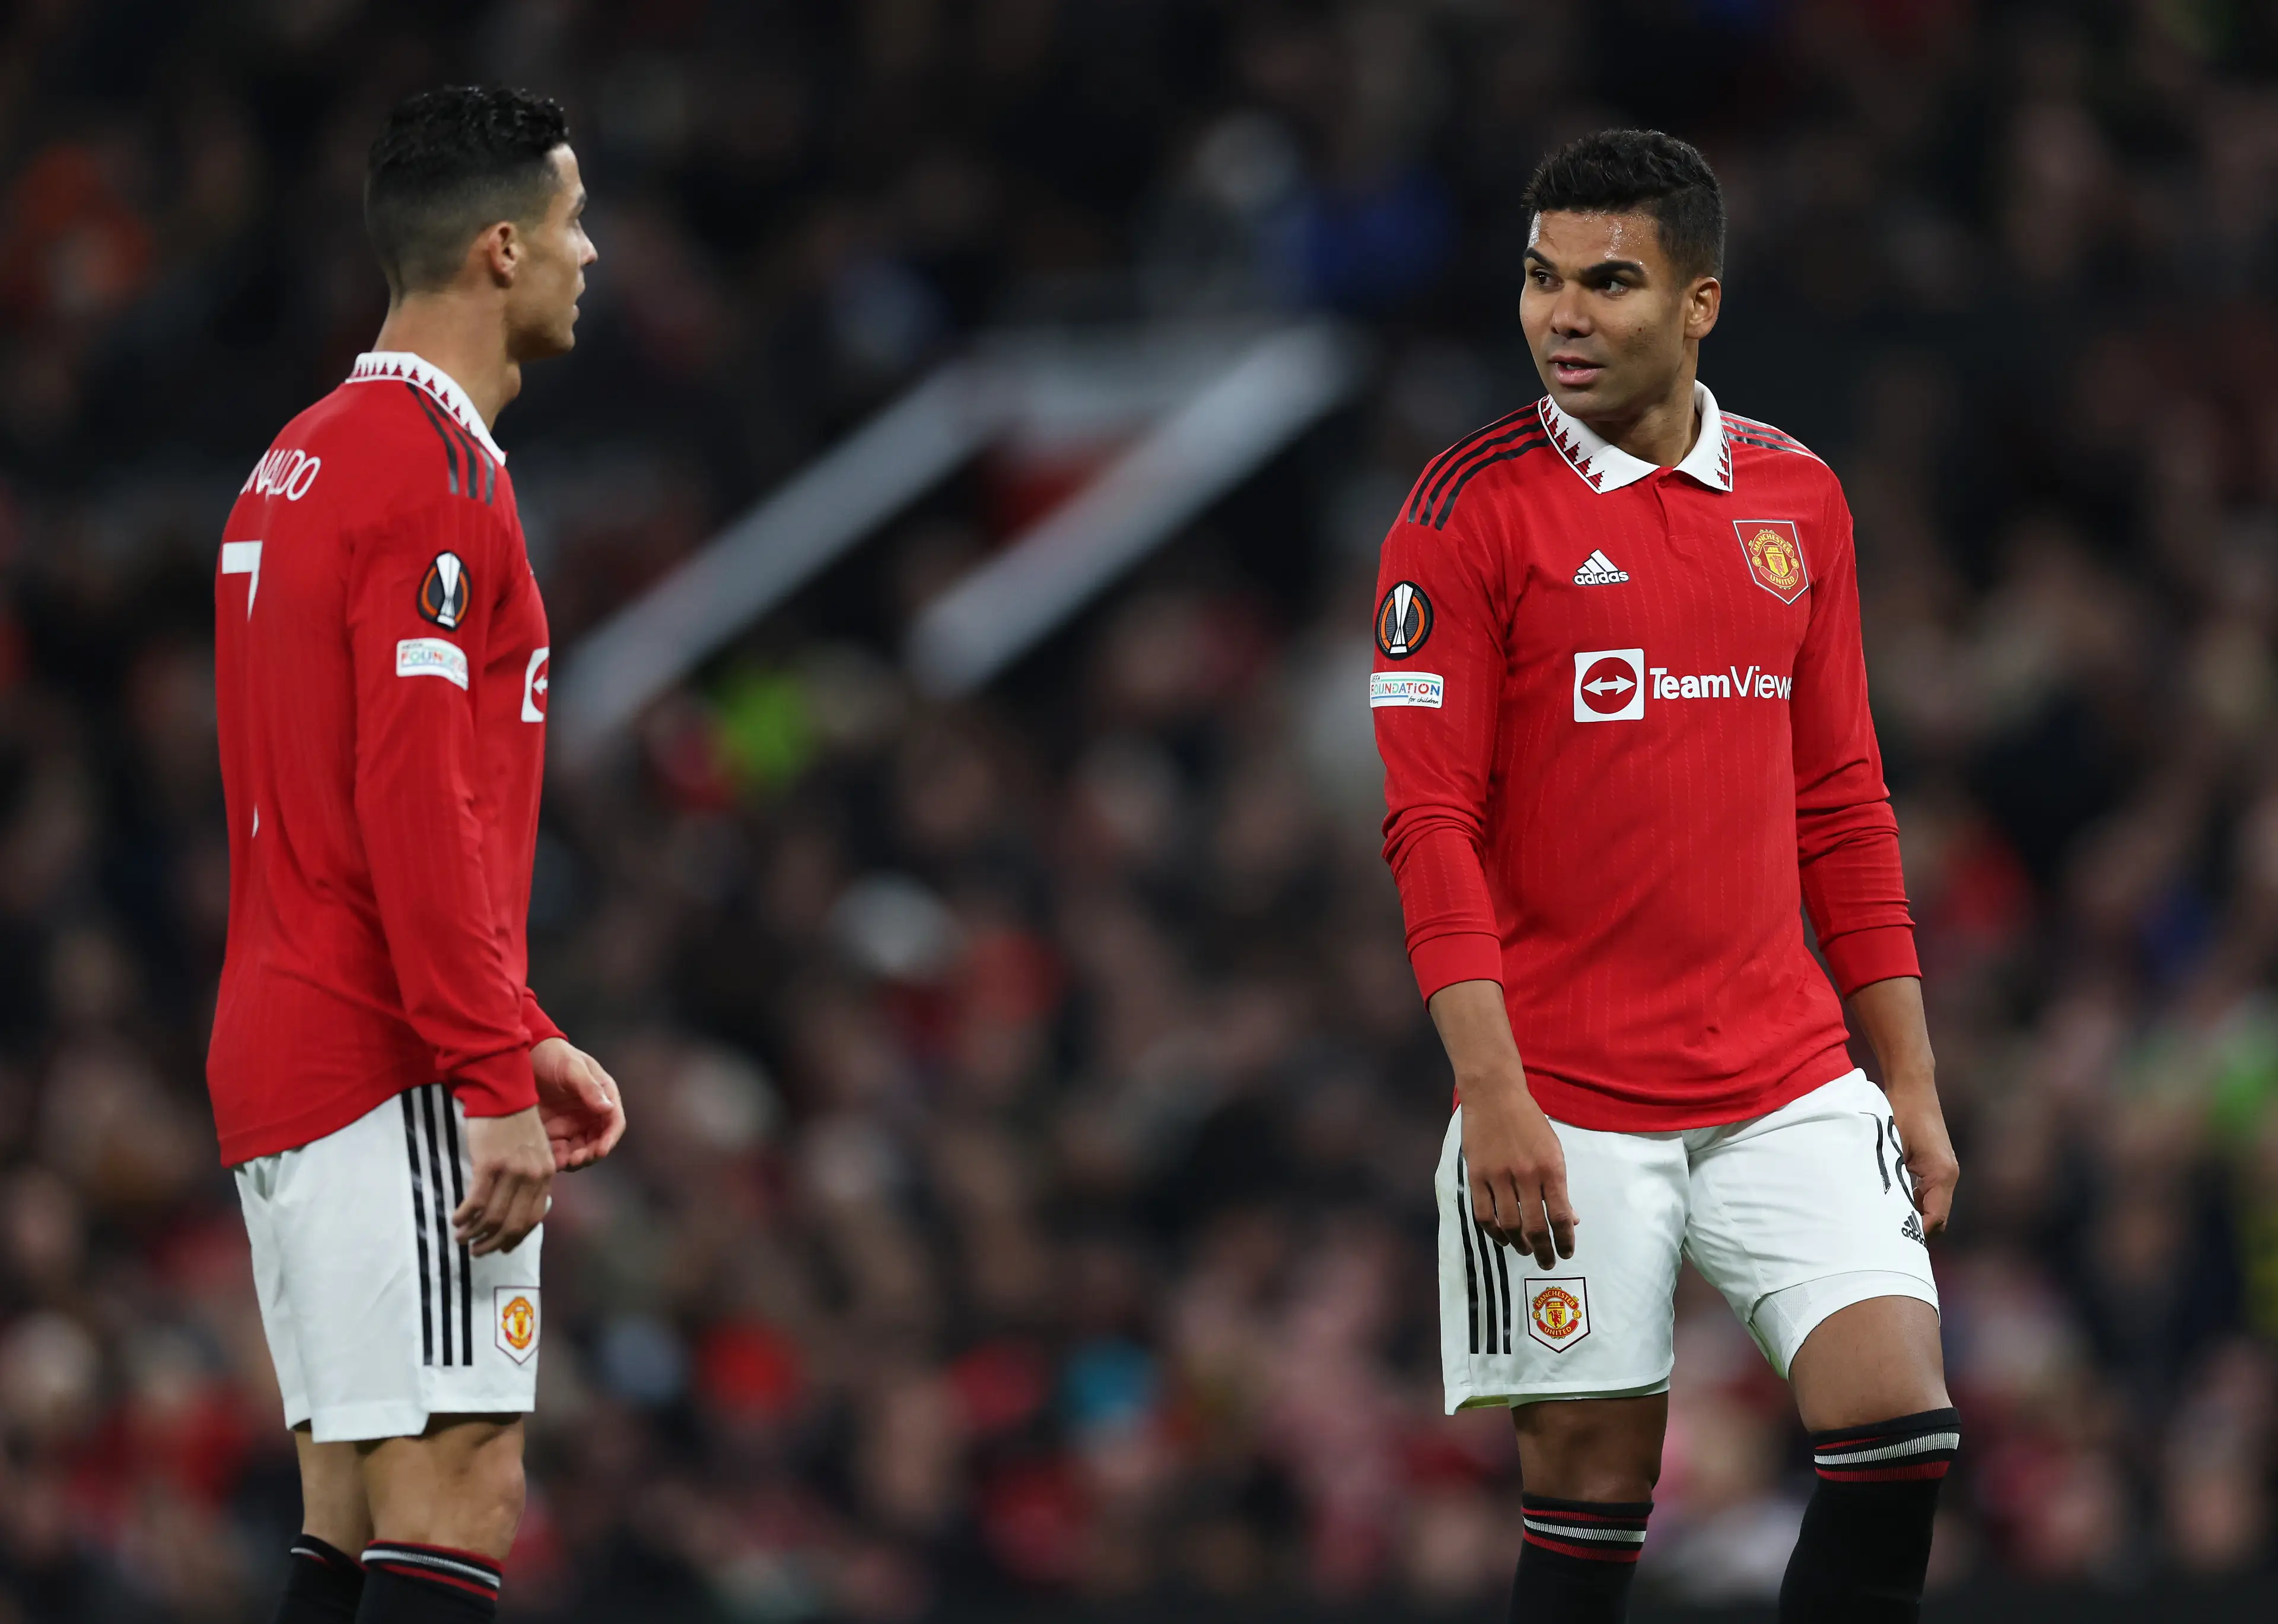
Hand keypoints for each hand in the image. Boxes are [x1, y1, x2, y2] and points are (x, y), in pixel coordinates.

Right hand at [454, 1106, 552, 1255]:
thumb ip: (532, 1179)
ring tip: (461, 1238)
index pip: (534, 1218)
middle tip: (477, 1251)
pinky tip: (456, 1220)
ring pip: (493, 1217)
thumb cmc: (515, 1122)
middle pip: (514, 1224)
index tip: (501, 1248)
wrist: (503, 1093)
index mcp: (546, 1174)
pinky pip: (476, 1202)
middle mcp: (533, 1176)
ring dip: (474, 1234)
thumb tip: (519, 1208)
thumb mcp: (535, 1151)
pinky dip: (464, 1216)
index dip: (515, 1238)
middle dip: (493, 1243)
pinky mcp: (489, 1165)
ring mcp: (512, 1171)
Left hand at [532, 1036, 625, 1170]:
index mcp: (603, 1096)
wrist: (525, 1056)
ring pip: (580, 1151)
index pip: (614, 1122)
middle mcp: (591, 1114)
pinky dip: (556, 1159)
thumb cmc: (554, 1056)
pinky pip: (559, 1152)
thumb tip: (607, 1108)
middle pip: (598, 1141)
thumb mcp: (572, 1068)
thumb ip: (588, 1088)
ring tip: (562, 1163)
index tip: (601, 1150)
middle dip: (591, 1154)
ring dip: (575, 1161)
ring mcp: (573, 1125)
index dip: (610, 1138)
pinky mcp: (554, 1132)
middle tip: (576, 1159)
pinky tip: (548, 1161)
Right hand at [1461, 1071, 1576, 1268]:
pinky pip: (1484, 1214)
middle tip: (1547, 1261)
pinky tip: (1502, 1237)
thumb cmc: (1529, 1121)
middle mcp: (1526, 1175)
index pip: (1561, 1216)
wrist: (1494, 1095)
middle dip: (1544, 1251)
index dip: (1565, 1240)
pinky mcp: (1476, 1175)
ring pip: (1509, 1224)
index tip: (1566, 1253)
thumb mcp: (1553, 1149)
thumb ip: (1559, 1186)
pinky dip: (1493, 1231)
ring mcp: (1498, 1176)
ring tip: (1525, 1251)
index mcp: (1551, 1168)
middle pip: (1535, 1227)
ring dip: (1519, 1244)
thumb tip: (1570, 1219)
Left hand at [1844, 977, 1956, 1235]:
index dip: (1912, 1236)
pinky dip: (1908, 1202)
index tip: (1890, 1248)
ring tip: (1881, 1229)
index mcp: (1941, 1174)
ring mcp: (1942, 1171)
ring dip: (1908, 1216)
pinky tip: (1885, 1205)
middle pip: (1934, 1219)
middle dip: (1910, 1231)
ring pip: (1929, 1208)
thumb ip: (1890, 1178)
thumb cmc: (1899, 1111)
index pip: (1932, 1220)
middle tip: (1882, 1245)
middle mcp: (1947, 1176)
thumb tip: (1878, 1211)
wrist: (1911, 1084)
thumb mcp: (1890, 1146)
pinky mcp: (1934, 1166)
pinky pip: (1924, 1194)